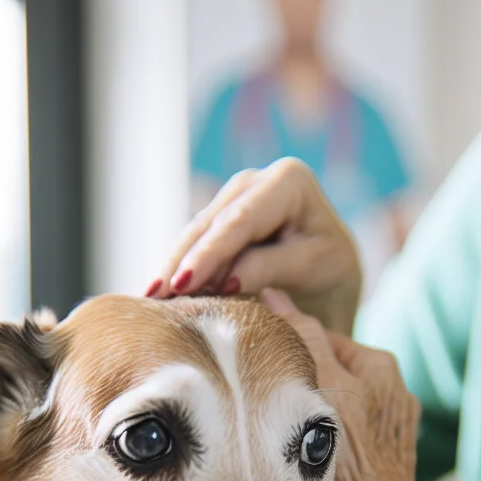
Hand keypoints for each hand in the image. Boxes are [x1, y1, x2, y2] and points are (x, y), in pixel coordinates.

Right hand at [149, 159, 362, 333]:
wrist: (331, 280)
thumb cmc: (329, 273)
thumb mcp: (312, 269)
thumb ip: (270, 268)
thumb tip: (225, 279)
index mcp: (289, 181)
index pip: (241, 221)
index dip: (209, 253)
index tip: (184, 283)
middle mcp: (255, 180)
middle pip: (211, 224)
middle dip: (181, 260)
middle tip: (155, 296)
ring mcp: (233, 199)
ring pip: (195, 235)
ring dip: (171, 268)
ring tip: (149, 300)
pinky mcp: (217, 223)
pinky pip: (193, 247)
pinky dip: (177, 271)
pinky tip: (157, 297)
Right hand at [263, 289, 422, 480]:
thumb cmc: (353, 466)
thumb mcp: (322, 393)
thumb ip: (302, 342)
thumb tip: (275, 296)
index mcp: (380, 365)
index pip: (319, 336)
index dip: (281, 344)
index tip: (248, 356)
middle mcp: (391, 392)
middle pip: (325, 369)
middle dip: (294, 380)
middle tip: (259, 398)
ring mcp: (387, 427)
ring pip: (330, 403)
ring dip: (303, 412)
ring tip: (276, 429)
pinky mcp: (380, 457)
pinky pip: (339, 433)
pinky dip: (318, 438)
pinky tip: (300, 454)